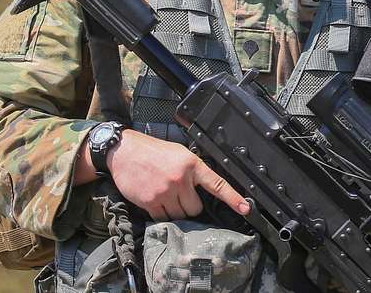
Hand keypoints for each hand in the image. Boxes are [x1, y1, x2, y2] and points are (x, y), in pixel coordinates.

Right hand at [82, 129, 251, 220]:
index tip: (245, 209)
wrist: (124, 151)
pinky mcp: (150, 202)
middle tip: (179, 194)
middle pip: (196, 209)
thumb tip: (204, 188)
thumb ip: (193, 170)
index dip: (233, 198)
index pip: (217, 184)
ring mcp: (165, 192)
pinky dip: (161, 214)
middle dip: (190, 205)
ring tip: (165, 195)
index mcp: (192, 164)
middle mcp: (180, 179)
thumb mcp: (180, 154)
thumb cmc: (154, 151)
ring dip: (175, 211)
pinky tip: (155, 200)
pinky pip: (163, 218)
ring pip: (180, 216)